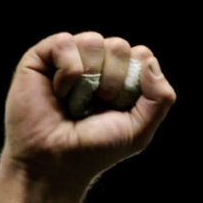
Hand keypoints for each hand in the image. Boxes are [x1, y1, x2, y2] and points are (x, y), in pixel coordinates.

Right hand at [4, 32, 176, 192]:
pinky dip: (67, 72)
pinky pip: (65, 43)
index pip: (141, 55)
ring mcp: (70, 58)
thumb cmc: (96, 147)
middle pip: (119, 46)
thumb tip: (148, 59)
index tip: (121, 106)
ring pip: (93, 40)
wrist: (56, 162)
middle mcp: (97, 63)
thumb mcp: (140, 129)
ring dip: (90, 76)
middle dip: (113, 80)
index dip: (136, 80)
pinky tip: (59, 92)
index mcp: (122, 76)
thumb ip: (161, 97)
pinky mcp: (41, 57)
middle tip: (98, 105)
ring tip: (78, 100)